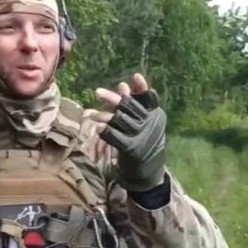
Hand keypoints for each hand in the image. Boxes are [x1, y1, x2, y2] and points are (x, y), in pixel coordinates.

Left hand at [91, 74, 166, 191]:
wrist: (148, 171)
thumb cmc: (141, 139)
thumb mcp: (142, 121)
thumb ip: (132, 103)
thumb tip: (122, 85)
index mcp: (155, 115)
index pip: (150, 99)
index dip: (143, 88)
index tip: (136, 77)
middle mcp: (151, 124)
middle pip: (130, 107)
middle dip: (113, 100)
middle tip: (97, 92)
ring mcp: (142, 136)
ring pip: (121, 121)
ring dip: (105, 116)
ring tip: (91, 114)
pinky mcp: (133, 149)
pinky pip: (116, 138)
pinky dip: (106, 132)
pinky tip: (96, 128)